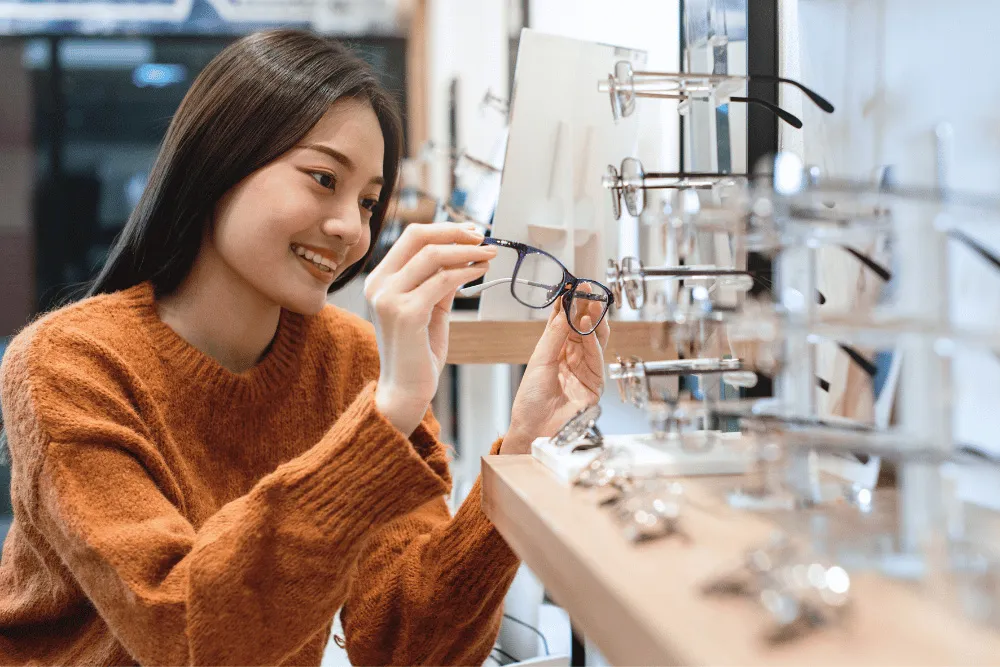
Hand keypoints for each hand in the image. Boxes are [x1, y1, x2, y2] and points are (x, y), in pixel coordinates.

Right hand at [365, 222, 496, 435]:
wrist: (405, 391)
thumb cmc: (418, 352)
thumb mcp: (429, 308)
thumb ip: (438, 281)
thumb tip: (463, 254)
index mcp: (380, 279)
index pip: (411, 236)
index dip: (445, 228)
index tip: (472, 231)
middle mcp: (378, 284)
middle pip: (418, 237)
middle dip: (455, 232)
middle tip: (483, 236)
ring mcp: (389, 298)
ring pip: (432, 255)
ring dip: (466, 251)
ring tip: (489, 254)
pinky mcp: (406, 313)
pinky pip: (441, 281)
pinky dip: (465, 272)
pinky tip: (480, 272)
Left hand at [502, 296, 610, 454]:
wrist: (533, 429)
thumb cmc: (530, 401)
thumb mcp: (539, 361)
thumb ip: (554, 336)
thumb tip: (564, 310)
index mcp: (556, 352)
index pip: (566, 323)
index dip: (570, 305)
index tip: (574, 286)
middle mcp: (572, 359)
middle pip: (583, 329)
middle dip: (586, 309)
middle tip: (588, 290)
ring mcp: (585, 370)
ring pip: (594, 340)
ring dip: (593, 321)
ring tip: (590, 304)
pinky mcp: (595, 384)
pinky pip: (597, 358)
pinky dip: (593, 342)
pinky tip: (588, 327)